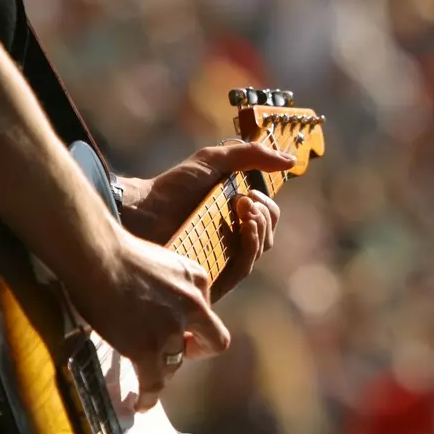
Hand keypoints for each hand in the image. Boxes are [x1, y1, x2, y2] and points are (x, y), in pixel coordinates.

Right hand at [67, 229, 231, 410]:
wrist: (97, 256)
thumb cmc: (118, 253)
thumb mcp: (163, 261)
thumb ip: (174, 284)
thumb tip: (164, 304)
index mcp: (198, 280)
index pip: (206, 311)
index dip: (193, 324)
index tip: (179, 329)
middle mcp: (193, 305)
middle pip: (210, 341)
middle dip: (193, 350)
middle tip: (171, 352)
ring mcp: (172, 328)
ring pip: (176, 363)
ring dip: (162, 368)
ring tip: (145, 371)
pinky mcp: (148, 348)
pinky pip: (154, 382)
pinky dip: (148, 397)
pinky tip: (140, 404)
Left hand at [118, 142, 293, 300]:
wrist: (142, 210)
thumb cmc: (172, 186)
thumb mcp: (214, 160)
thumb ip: (252, 155)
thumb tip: (292, 161)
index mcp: (232, 217)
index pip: (267, 218)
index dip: (268, 205)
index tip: (252, 191)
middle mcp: (230, 240)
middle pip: (268, 235)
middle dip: (266, 214)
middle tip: (245, 199)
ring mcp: (222, 260)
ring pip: (259, 250)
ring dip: (260, 227)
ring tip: (243, 208)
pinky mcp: (213, 278)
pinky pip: (244, 267)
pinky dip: (251, 245)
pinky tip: (244, 227)